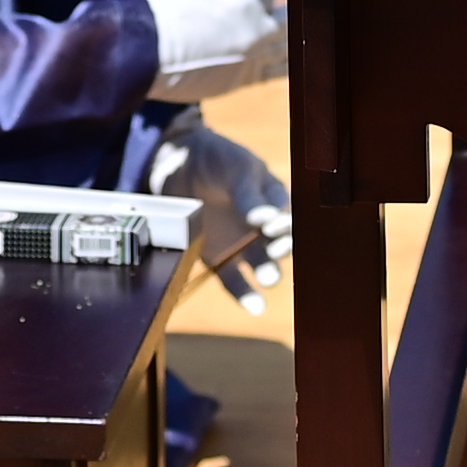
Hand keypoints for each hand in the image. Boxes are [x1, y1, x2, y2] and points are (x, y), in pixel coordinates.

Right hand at [143, 0, 279, 102]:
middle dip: (278, 19)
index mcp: (247, 4)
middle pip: (286, 25)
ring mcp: (252, 61)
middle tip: (267, 19)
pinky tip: (269, 64)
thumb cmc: (165, 11)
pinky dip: (271, 68)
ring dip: (281, 46)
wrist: (149, 54)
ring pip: (285, 54)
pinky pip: (268, 76)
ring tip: (276, 43)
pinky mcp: (240, 83)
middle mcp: (258, 34)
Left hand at [150, 120, 295, 304]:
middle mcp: (264, 225)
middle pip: (282, 244)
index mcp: (274, 198)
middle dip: (282, 250)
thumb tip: (265, 218)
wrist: (178, 164)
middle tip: (274, 251)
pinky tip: (256, 307)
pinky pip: (236, 281)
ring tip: (267, 278)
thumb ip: (248, 192)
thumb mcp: (234, 168)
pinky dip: (246, 295)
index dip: (285, 223)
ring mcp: (243, 244)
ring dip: (269, 273)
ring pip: (264, 265)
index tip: (272, 225)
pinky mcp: (221, 259)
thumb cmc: (215, 159)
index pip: (288, 216)